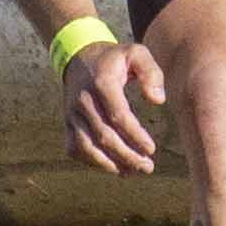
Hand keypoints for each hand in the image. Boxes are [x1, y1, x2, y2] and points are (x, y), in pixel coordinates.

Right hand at [62, 37, 163, 173]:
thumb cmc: (114, 59)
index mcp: (102, 82)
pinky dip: (92, 162)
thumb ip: (151, 73)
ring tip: (132, 172)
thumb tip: (158, 100)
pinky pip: (75, 148)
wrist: (80, 57)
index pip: (118, 115)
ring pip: (87, 146)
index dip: (135, 135)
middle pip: (104, 136)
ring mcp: (72, 113)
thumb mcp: (136, 53)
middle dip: (127, 155)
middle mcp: (83, 100)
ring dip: (109, 164)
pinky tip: (113, 166)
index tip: (151, 149)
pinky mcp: (67, 123)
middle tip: (148, 166)